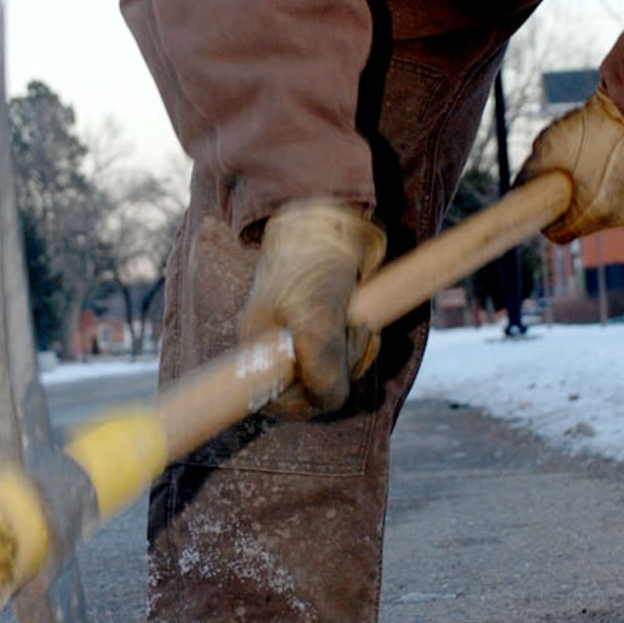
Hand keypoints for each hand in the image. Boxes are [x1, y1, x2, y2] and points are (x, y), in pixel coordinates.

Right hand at [240, 198, 385, 415]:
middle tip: (352, 336)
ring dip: (355, 357)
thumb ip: (320, 365)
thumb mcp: (316, 316)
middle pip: (309, 392)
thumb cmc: (314, 263)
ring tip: (360, 323)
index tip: (327, 391)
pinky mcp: (327, 330)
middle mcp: (276, 348)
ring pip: (333, 376)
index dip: (302, 402)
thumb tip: (330, 402)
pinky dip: (362, 347)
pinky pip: (347, 360)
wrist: (335, 220)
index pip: (273, 399)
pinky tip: (366, 326)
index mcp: (258, 347)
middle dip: (338, 372)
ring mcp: (302, 339)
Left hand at [518, 88, 623, 243]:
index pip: (559, 235)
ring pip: (605, 210)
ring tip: (596, 160)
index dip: (548, 219)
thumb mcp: (549, 146)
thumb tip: (519, 187)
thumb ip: (532, 175)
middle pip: (583, 222)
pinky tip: (616, 160)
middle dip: (574, 203)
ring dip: (596, 193)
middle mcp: (617, 219)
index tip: (545, 204)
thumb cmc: (596, 127)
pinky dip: (617, 185)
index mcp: (591, 213)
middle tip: (570, 174)